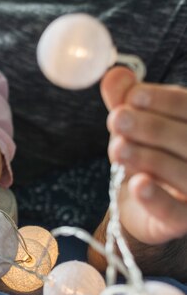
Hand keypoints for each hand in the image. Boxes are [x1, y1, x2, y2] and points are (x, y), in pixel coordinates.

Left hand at [102, 66, 186, 244]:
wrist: (140, 206)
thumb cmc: (144, 155)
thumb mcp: (132, 126)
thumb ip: (125, 101)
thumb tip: (114, 74)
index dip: (165, 101)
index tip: (132, 96)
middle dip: (153, 128)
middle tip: (118, 119)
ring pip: (184, 173)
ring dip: (149, 158)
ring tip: (117, 148)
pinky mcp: (186, 221)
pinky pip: (174, 212)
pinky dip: (156, 198)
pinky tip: (138, 184)